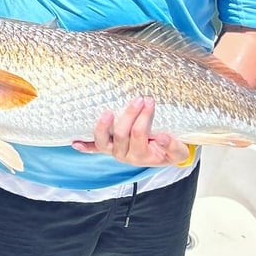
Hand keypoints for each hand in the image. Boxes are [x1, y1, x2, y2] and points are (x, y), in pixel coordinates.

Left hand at [71, 96, 190, 166]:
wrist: (163, 155)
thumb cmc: (169, 150)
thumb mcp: (179, 151)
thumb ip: (173, 146)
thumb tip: (163, 137)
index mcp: (143, 156)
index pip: (139, 134)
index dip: (143, 117)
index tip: (149, 101)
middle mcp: (125, 155)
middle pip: (121, 134)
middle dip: (129, 114)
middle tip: (139, 99)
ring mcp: (113, 151)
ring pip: (103, 141)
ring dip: (103, 126)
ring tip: (108, 112)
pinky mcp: (106, 148)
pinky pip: (94, 148)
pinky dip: (85, 146)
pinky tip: (75, 142)